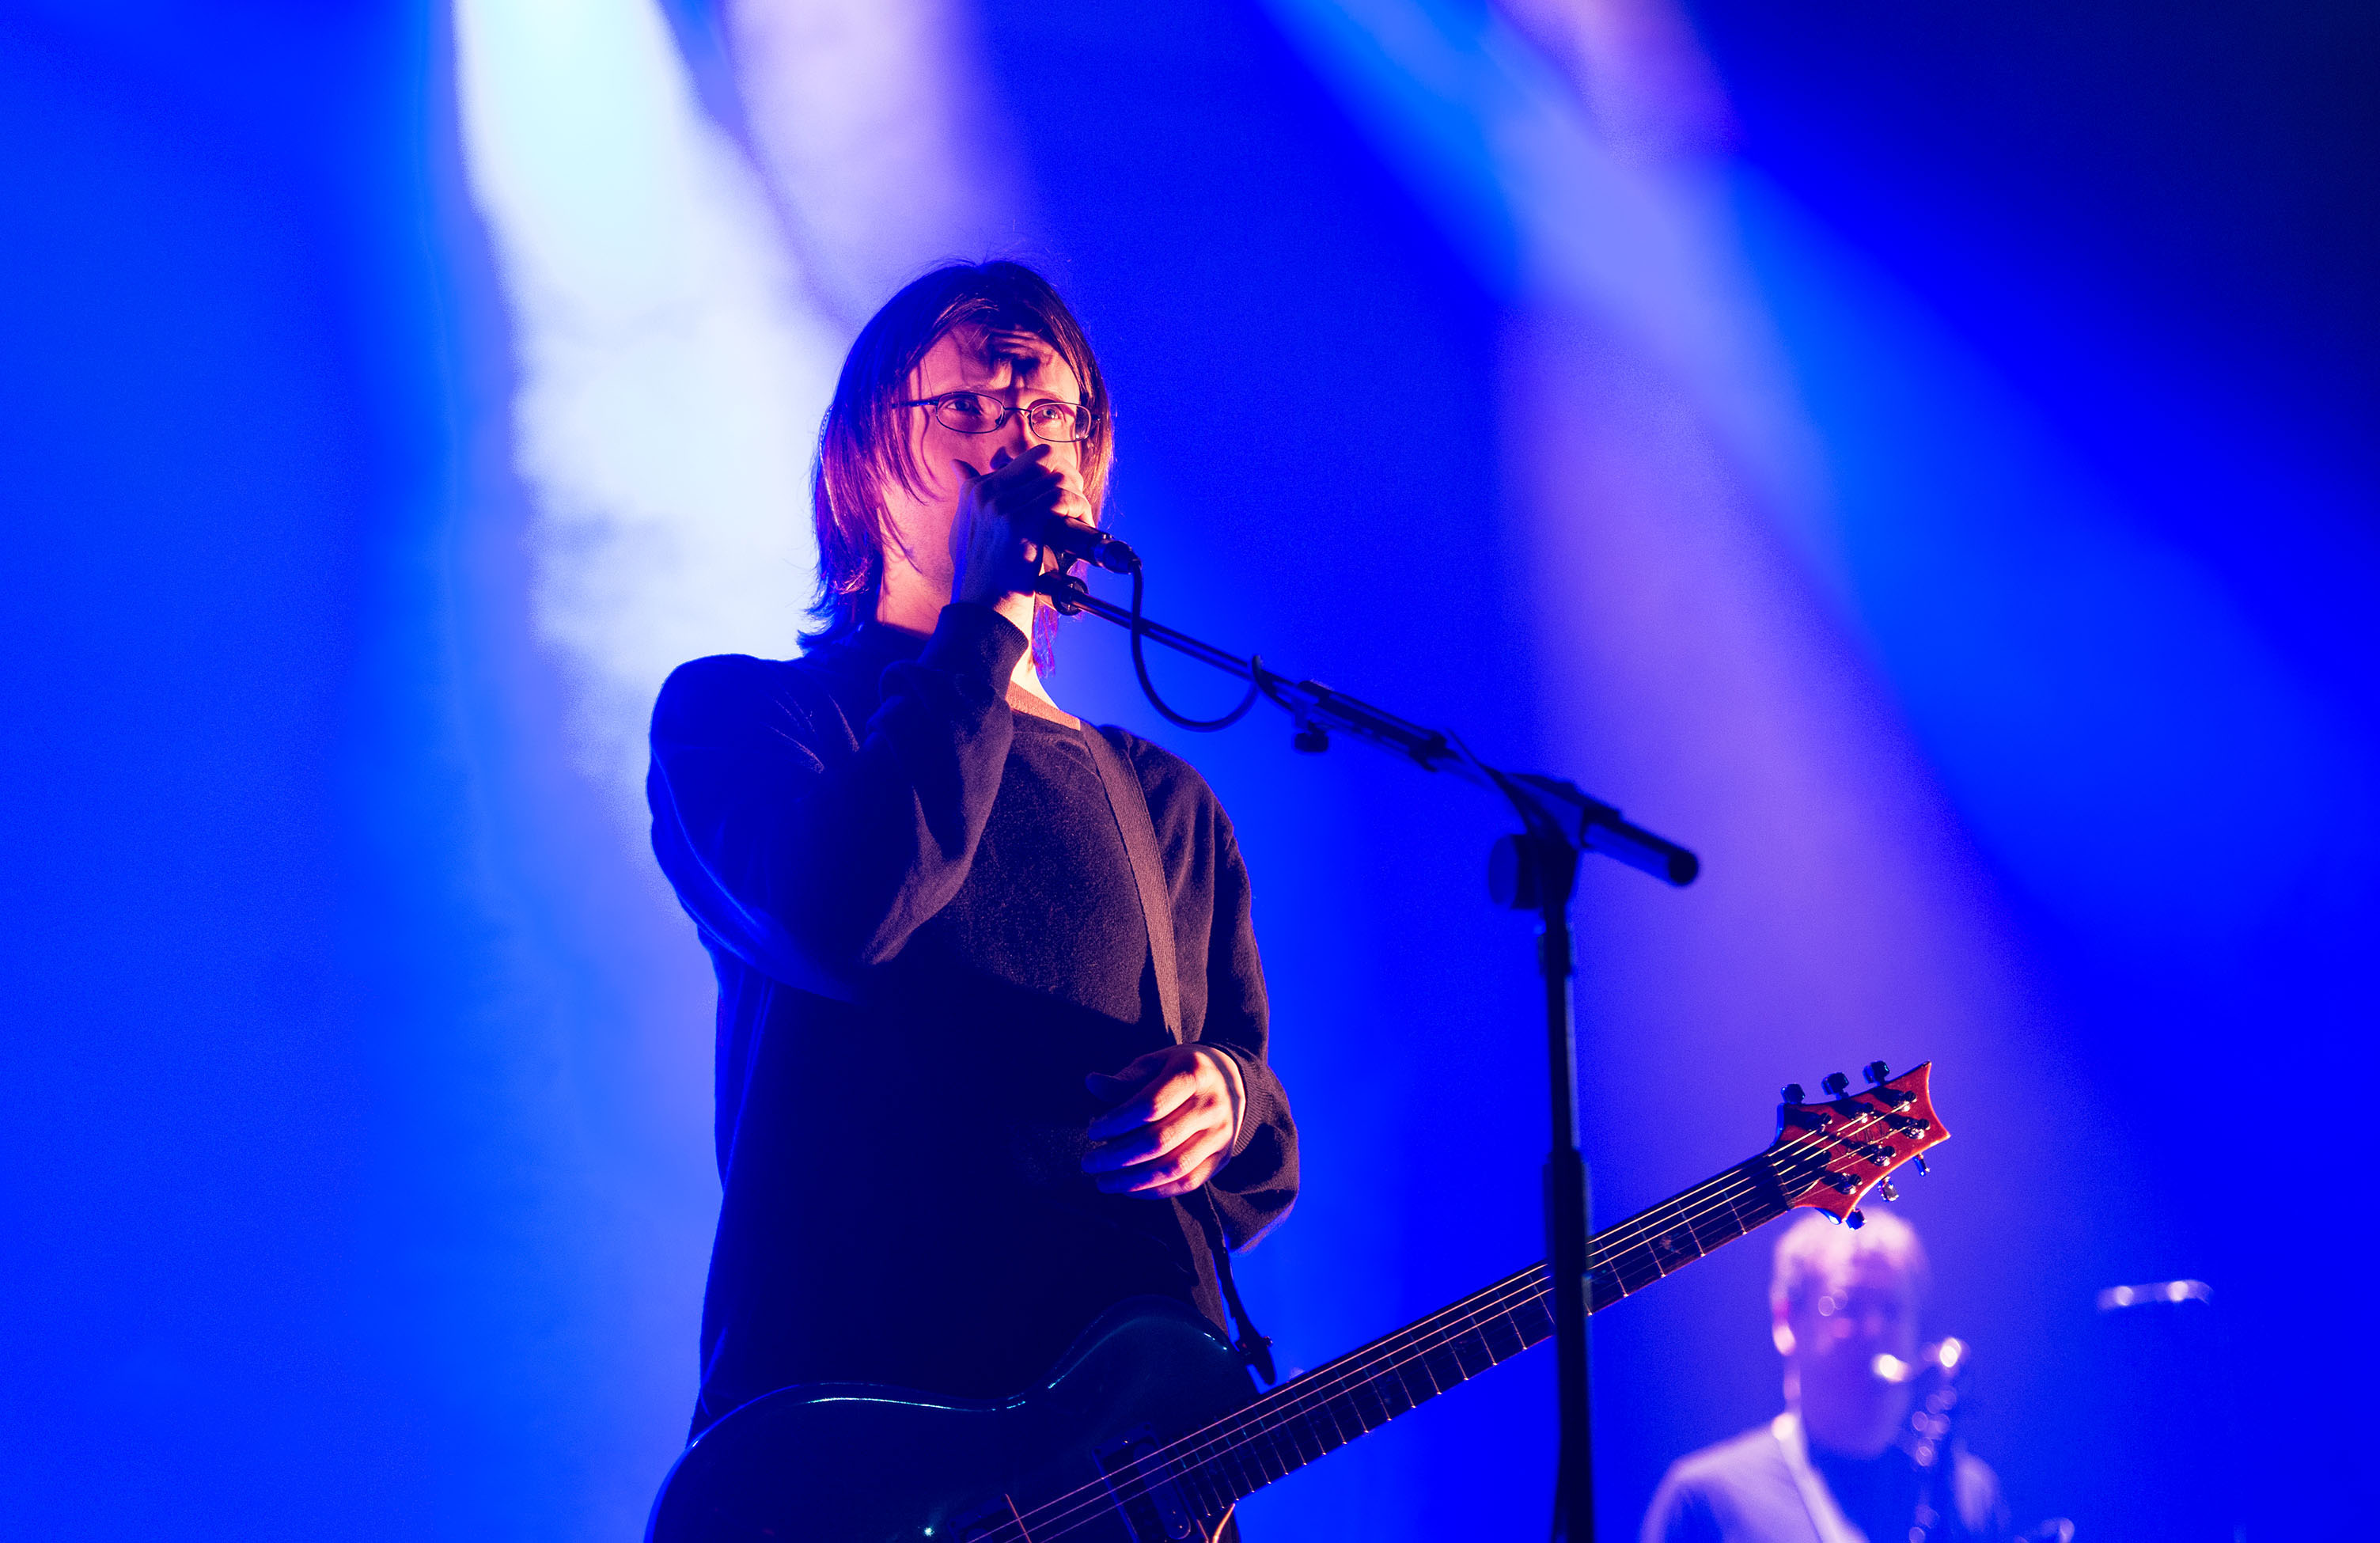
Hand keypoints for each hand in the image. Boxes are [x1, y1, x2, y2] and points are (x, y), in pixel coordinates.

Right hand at [950, 443, 1084, 607]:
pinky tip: (1082, 525)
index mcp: (975, 489)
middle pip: (1043, 458)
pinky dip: (1079, 509)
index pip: (1025, 459)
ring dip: (1078, 497)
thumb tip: (957, 464)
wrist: (982, 610)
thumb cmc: (979, 577)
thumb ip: (966, 495)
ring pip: (1057, 478)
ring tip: (1080, 518)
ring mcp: (1001, 505)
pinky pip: (1061, 499)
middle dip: (1069, 475)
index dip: (1053, 472)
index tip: (1064, 494)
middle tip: (1076, 500)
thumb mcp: (964, 528)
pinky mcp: (1019, 522)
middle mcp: (985, 491)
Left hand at [1083, 1045, 1245, 1198]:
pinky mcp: (1222, 1158)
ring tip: (1103, 1182)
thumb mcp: (1156, 1063)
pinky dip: (1155, 1191)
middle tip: (1089, 1163)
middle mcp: (1211, 1105)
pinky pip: (1188, 1182)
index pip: (1150, 1105)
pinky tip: (1129, 1189)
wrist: (1231, 1081)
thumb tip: (1092, 1084)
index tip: (1093, 1132)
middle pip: (1161, 1140)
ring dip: (1133, 1180)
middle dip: (1118, 1157)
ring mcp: (1220, 1134)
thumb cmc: (1181, 1070)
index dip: (1117, 1122)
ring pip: (1174, 1167)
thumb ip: (1126, 1079)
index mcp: (1193, 1073)